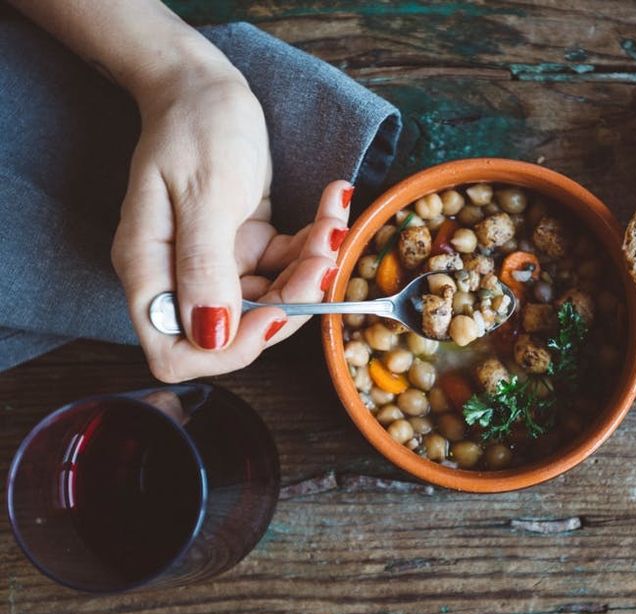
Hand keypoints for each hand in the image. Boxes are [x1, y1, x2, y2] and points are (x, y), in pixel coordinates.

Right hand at [111, 69, 351, 381]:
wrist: (205, 87)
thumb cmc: (195, 128)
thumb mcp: (204, 193)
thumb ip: (204, 266)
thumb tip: (211, 334)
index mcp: (151, 271)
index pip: (177, 352)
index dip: (229, 349)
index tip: (277, 313)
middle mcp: (180, 277)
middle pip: (239, 331)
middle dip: (292, 300)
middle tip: (325, 256)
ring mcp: (215, 264)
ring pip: (275, 301)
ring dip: (312, 269)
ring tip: (333, 223)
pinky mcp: (246, 248)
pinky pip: (288, 266)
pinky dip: (315, 244)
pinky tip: (331, 205)